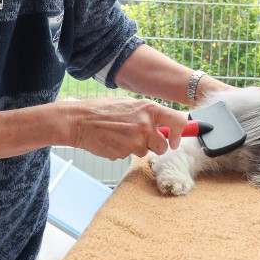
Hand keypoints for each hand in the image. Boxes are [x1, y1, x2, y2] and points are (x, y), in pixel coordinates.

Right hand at [68, 97, 188, 159]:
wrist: (79, 121)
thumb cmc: (103, 110)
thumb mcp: (130, 104)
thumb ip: (148, 114)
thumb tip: (166, 124)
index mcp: (149, 109)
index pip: (179, 122)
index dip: (181, 133)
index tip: (176, 139)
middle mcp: (145, 126)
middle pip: (163, 146)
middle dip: (155, 145)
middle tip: (142, 138)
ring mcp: (135, 142)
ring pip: (144, 152)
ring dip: (136, 147)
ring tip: (120, 134)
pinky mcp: (124, 154)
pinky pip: (129, 155)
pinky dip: (123, 150)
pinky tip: (113, 140)